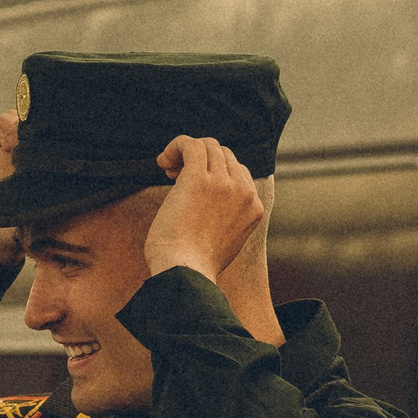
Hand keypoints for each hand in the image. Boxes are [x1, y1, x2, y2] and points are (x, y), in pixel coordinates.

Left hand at [144, 136, 263, 281]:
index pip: (238, 172)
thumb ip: (227, 219)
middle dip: (200, 160)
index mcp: (254, 208)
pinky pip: (191, 145)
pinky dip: (176, 145)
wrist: (186, 272)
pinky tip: (163, 160)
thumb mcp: (225, 241)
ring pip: (208, 146)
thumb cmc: (196, 265)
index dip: (214, 172)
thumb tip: (209, 205)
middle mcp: (243, 192)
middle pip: (224, 155)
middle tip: (176, 176)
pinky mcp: (199, 179)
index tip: (191, 185)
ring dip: (186, 153)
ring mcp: (224, 183)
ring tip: (169, 169)